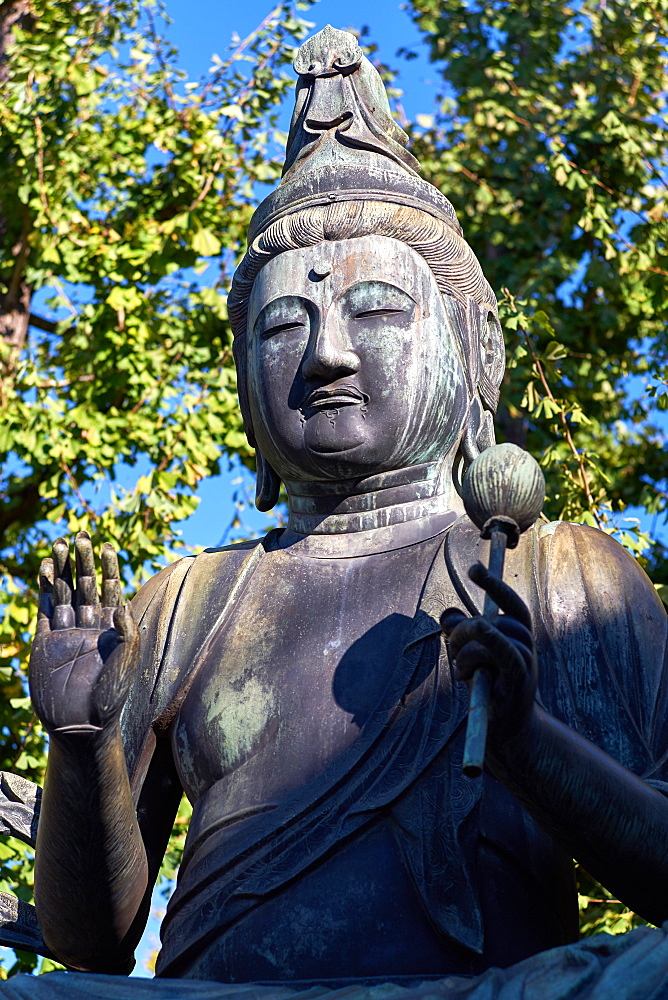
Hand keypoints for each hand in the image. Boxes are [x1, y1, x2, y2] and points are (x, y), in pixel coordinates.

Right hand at [29, 532, 138, 733]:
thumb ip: (128, 634)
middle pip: (86, 586)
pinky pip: (45, 611)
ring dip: (61, 570)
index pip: (112, 591)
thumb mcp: (127, 663)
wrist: (81, 725)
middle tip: (81, 535)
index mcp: (112, 629)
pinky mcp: (46, 643)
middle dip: (83, 562)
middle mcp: (90, 627)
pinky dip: (44, 590)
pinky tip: (44, 570)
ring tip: (59, 544)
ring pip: (63, 593)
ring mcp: (66, 633)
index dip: (109, 569)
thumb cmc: (110, 697)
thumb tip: (121, 606)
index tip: (108, 546)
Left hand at [441, 562, 536, 743]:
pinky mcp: (519, 681)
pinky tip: (474, 644)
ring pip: (494, 636)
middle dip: (465, 629)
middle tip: (449, 645)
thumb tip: (447, 615)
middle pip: (495, 620)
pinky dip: (491, 643)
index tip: (474, 568)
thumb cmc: (489, 691)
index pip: (510, 604)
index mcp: (518, 637)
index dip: (493, 584)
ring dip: (467, 650)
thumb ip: (459, 636)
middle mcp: (526, 646)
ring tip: (460, 671)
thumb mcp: (470, 659)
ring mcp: (526, 663)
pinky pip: (507, 654)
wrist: (506, 732)